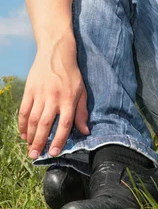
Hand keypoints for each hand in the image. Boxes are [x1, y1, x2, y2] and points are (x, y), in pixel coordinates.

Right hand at [19, 37, 88, 158]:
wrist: (56, 53)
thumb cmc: (71, 73)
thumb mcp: (82, 91)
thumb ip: (82, 112)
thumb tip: (85, 131)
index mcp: (69, 99)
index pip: (64, 124)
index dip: (59, 140)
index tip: (54, 153)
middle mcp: (54, 98)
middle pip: (45, 125)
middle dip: (40, 143)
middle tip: (36, 156)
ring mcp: (40, 94)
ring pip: (32, 120)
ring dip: (30, 136)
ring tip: (30, 148)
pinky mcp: (30, 90)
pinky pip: (23, 110)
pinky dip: (21, 124)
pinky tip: (23, 133)